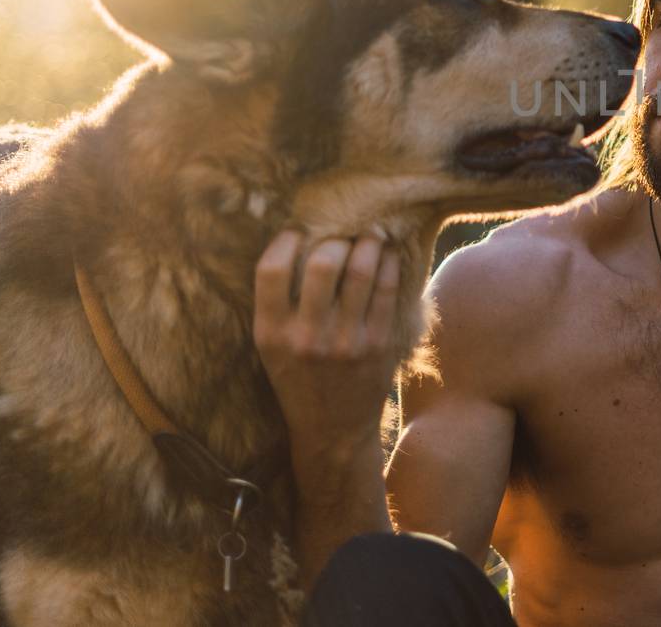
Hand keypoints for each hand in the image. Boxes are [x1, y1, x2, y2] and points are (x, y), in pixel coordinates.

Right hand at [253, 229, 401, 467]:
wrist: (332, 431)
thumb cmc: (299, 378)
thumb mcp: (272, 347)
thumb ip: (278, 303)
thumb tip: (298, 240)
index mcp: (271, 333)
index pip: (272, 269)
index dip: (286, 239)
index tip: (298, 230)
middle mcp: (306, 336)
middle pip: (324, 262)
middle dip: (337, 238)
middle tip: (343, 233)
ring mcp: (345, 341)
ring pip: (362, 270)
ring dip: (369, 243)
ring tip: (371, 235)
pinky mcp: (378, 344)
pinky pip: (387, 289)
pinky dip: (389, 264)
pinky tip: (388, 255)